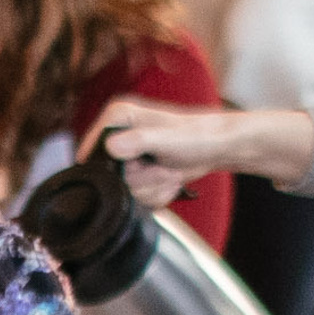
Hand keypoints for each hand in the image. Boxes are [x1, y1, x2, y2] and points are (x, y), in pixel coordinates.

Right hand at [84, 97, 313, 210]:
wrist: (221, 147)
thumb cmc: (200, 134)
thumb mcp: (166, 137)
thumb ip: (137, 141)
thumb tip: (111, 148)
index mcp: (117, 117)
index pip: (92, 151)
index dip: (114, 166)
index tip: (140, 163)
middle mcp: (118, 134)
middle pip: (109, 176)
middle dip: (141, 180)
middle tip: (163, 168)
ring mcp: (128, 155)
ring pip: (124, 190)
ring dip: (152, 188)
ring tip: (170, 172)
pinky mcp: (138, 171)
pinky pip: (136, 196)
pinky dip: (156, 195)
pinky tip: (170, 181)